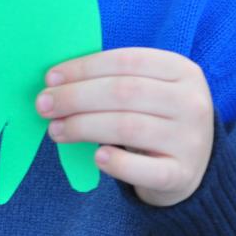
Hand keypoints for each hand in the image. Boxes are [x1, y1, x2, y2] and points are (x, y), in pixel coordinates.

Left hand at [35, 47, 213, 206]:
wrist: (189, 165)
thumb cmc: (153, 118)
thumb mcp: (145, 90)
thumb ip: (109, 80)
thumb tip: (54, 82)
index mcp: (180, 70)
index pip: (126, 61)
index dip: (84, 68)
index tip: (50, 79)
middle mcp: (191, 102)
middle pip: (124, 93)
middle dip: (75, 97)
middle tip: (43, 106)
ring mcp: (190, 140)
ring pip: (127, 127)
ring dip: (82, 127)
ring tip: (55, 130)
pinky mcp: (183, 174)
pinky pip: (144, 169)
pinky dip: (116, 163)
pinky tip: (96, 157)